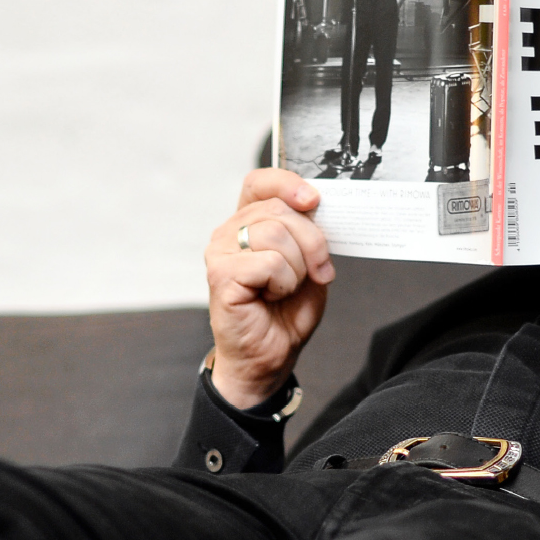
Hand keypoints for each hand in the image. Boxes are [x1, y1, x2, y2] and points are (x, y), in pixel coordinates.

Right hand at [204, 169, 334, 408]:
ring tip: (286, 288)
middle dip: (313, 241)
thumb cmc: (286, 312)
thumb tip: (318, 206)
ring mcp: (220, 253)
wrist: (271, 356)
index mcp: (249, 222)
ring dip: (298, 268)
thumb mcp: (308, 263)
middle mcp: (229, 232)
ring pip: (277, 235)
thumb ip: (308, 233)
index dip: (287, 183)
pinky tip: (272, 297)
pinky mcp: (221, 275)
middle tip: (319, 271)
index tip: (313, 201)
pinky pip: (269, 263)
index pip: (260, 182)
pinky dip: (284, 283)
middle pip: (279, 210)